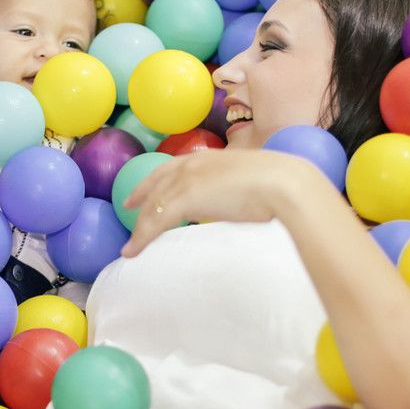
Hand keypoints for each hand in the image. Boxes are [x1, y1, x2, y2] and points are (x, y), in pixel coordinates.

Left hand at [121, 149, 333, 256]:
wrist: (282, 183)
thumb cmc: (277, 185)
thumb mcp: (248, 182)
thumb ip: (233, 188)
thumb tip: (235, 200)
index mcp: (207, 158)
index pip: (170, 169)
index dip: (154, 181)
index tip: (143, 191)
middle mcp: (192, 165)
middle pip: (156, 186)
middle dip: (139, 198)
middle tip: (126, 208)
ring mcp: (187, 181)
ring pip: (152, 208)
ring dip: (139, 230)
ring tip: (130, 247)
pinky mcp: (186, 198)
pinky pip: (155, 222)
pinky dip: (141, 238)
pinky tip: (133, 250)